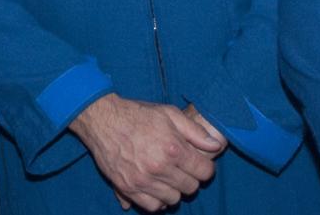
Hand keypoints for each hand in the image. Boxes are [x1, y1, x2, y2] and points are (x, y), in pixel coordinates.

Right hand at [70, 93, 222, 211]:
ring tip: (166, 175)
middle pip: (190, 188)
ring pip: (173, 199)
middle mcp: (159, 168)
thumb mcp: (169, 114)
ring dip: (173, 189)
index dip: (204, 167)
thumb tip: (216, 146)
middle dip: (189, 177)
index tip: (197, 162)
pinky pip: (152, 207)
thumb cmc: (137, 115)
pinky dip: (157, 200)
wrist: (102, 120)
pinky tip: (155, 186)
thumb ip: (195, 132)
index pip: (204, 172)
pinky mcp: (128, 188)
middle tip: (180, 167)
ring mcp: (143, 181)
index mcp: (173, 148)